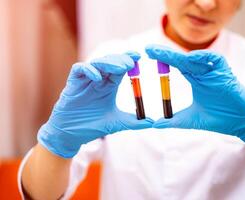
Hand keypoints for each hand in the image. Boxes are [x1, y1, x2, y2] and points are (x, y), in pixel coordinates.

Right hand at [38, 53, 153, 157]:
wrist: (71, 135)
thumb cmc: (92, 126)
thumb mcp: (116, 123)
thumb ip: (133, 122)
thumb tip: (153, 123)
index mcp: (109, 86)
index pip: (120, 68)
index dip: (129, 61)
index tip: (139, 57)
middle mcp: (98, 80)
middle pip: (110, 62)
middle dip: (121, 60)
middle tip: (132, 62)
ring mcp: (85, 80)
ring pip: (97, 63)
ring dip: (109, 63)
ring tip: (121, 67)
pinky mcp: (73, 83)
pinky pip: (79, 69)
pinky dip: (89, 70)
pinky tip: (98, 78)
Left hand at [145, 44, 244, 147]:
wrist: (241, 123)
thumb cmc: (219, 118)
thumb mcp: (191, 119)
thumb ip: (173, 121)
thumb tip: (154, 125)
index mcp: (195, 80)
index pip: (176, 66)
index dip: (163, 59)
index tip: (148, 54)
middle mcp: (203, 73)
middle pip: (182, 60)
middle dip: (165, 54)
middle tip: (149, 49)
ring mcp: (214, 72)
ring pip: (195, 59)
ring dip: (178, 56)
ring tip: (161, 53)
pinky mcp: (226, 73)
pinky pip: (215, 60)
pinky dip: (204, 57)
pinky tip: (190, 58)